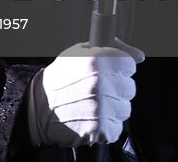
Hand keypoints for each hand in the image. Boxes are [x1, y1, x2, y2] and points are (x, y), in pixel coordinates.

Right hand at [26, 39, 141, 146]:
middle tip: (98, 88)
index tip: (110, 70)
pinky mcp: (100, 129)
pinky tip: (91, 117)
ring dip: (113, 108)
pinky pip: (116, 127)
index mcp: (96, 60)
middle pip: (130, 87)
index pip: (129, 64)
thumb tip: (139, 55)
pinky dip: (106, 125)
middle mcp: (100, 83)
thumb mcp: (79, 53)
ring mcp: (101, 108)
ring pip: (125, 108)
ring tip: (93, 104)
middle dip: (116, 87)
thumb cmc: (59, 79)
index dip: (119, 67)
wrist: (39, 106)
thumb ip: (111, 49)